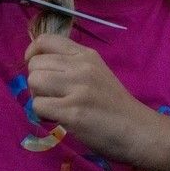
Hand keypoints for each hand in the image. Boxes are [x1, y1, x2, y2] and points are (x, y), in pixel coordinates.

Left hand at [25, 34, 150, 161]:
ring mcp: (78, 89)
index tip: (36, 68)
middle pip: (35, 64)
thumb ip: (71, 65)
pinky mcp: (73, 112)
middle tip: (51, 96)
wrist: (137, 130)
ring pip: (34, 82)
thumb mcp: (97, 73)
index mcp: (86, 55)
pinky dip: (43, 115)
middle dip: (36, 82)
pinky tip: (58, 119)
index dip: (32, 53)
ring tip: (54, 107)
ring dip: (38, 97)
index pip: (46, 40)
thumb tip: (37, 65)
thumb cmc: (114, 105)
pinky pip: (38, 106)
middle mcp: (81, 67)